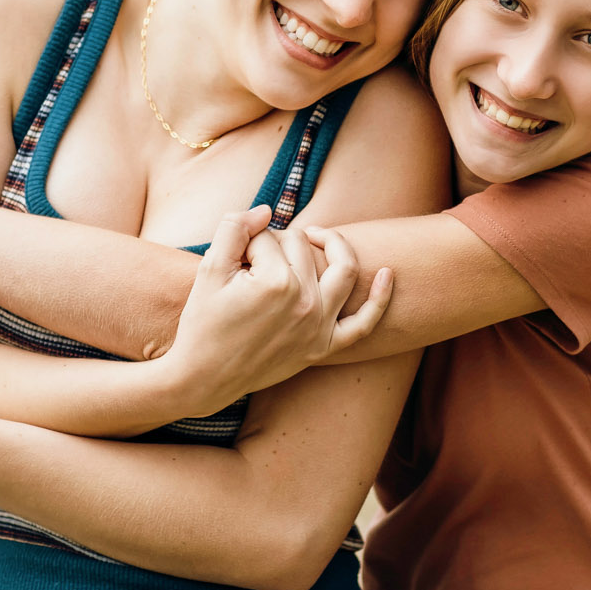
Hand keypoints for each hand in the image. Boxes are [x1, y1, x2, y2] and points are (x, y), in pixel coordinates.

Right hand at [163, 207, 392, 415]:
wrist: (203, 378)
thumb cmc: (202, 322)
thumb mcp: (209, 268)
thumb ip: (235, 227)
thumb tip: (266, 211)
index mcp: (276, 282)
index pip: (268, 239)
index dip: (245, 244)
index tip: (230, 266)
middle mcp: (305, 303)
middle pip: (301, 248)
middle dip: (275, 246)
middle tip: (249, 264)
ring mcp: (319, 327)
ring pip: (343, 269)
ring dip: (334, 244)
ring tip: (316, 236)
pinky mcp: (324, 347)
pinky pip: (364, 324)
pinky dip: (380, 299)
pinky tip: (388, 274)